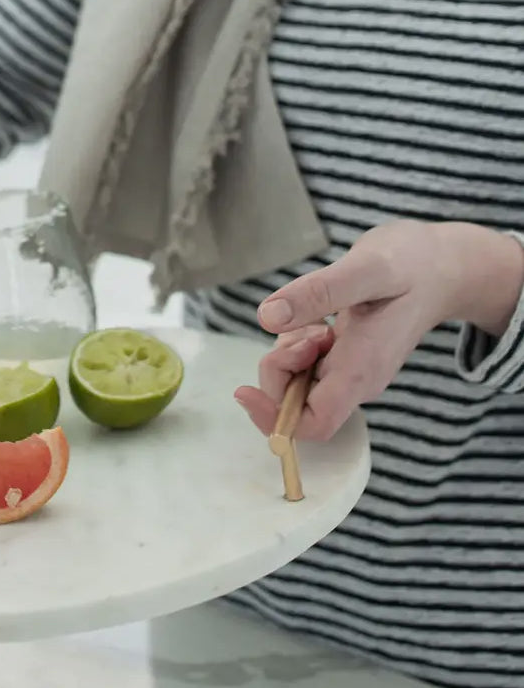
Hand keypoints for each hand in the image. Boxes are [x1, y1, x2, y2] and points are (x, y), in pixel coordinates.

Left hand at [235, 220, 523, 441]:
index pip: (315, 422)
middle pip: (295, 404)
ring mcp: (350, 372)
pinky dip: (294, 343)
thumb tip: (266, 317)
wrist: (442, 265)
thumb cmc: (412, 264)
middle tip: (303, 331)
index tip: (245, 389)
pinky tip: (317, 319)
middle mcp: (355, 380)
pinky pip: (302, 364)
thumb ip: (318, 293)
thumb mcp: (366, 268)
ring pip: (295, 382)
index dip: (275, 417)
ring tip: (317, 322)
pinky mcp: (343, 358)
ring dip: (287, 354)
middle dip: (279, 370)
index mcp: (362, 371)